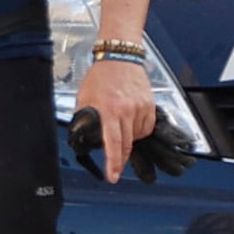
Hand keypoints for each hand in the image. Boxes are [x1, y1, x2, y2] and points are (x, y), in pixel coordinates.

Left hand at [81, 54, 157, 181]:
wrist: (120, 57)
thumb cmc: (101, 76)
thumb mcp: (85, 97)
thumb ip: (85, 117)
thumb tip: (83, 135)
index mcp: (108, 109)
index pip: (113, 143)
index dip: (113, 163)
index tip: (113, 176)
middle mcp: (126, 110)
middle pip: (127, 145)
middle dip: (120, 159)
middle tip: (116, 168)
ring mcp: (140, 108)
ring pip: (137, 137)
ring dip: (129, 140)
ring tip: (120, 129)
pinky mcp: (149, 105)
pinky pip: (146, 128)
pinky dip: (139, 131)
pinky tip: (131, 123)